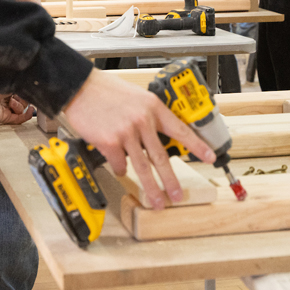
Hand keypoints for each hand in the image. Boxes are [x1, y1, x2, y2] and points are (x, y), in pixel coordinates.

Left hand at [0, 87, 36, 124]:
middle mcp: (8, 101)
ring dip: (19, 106)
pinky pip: (20, 119)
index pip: (22, 95)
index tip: (31, 92)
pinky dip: (26, 115)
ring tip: (11, 102)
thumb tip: (30, 90)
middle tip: (16, 97)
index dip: (26, 94)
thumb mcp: (11, 84)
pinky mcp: (6, 118)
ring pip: (22, 110)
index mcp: (8, 92)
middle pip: (24, 103)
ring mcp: (8, 110)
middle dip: (22, 99)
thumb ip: (21, 88)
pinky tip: (30, 111)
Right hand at [62, 68, 215, 209]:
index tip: (209, 157)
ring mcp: (126, 132)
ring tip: (157, 201)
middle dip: (172, 180)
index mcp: (153, 107)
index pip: (181, 130)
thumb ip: (149, 116)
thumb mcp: (137, 97)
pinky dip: (120, 169)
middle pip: (161, 157)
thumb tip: (157, 139)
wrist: (81, 87)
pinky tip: (119, 168)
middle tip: (178, 195)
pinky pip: (119, 164)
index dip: (197, 146)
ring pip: (142, 167)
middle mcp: (143, 120)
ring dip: (151, 188)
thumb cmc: (106, 91)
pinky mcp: (109, 142)